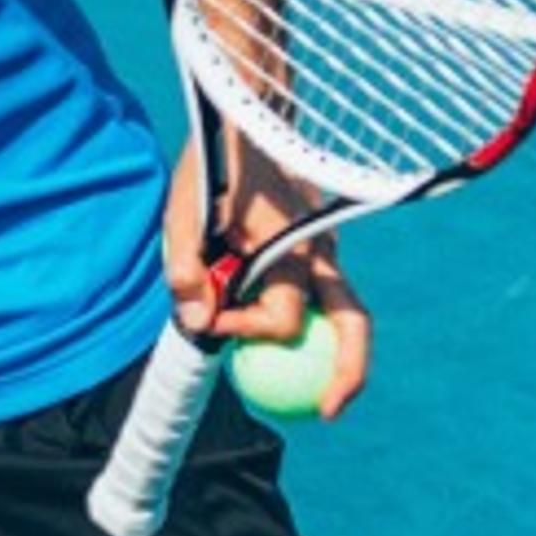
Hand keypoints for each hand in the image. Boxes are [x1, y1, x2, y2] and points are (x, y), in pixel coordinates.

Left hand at [161, 138, 373, 417]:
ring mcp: (327, 250)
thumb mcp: (183, 214)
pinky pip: (328, 297)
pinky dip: (320, 327)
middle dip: (346, 374)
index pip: (278, 319)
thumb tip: (199, 325)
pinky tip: (296, 350)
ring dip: (346, 357)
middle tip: (330, 413)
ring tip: (333, 399)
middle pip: (352, 325)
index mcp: (290, 247)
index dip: (241, 330)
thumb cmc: (212, 167)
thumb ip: (185, 270)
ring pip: (351, 313)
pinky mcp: (320, 248)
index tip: (208, 317)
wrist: (249, 122)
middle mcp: (321, 253)